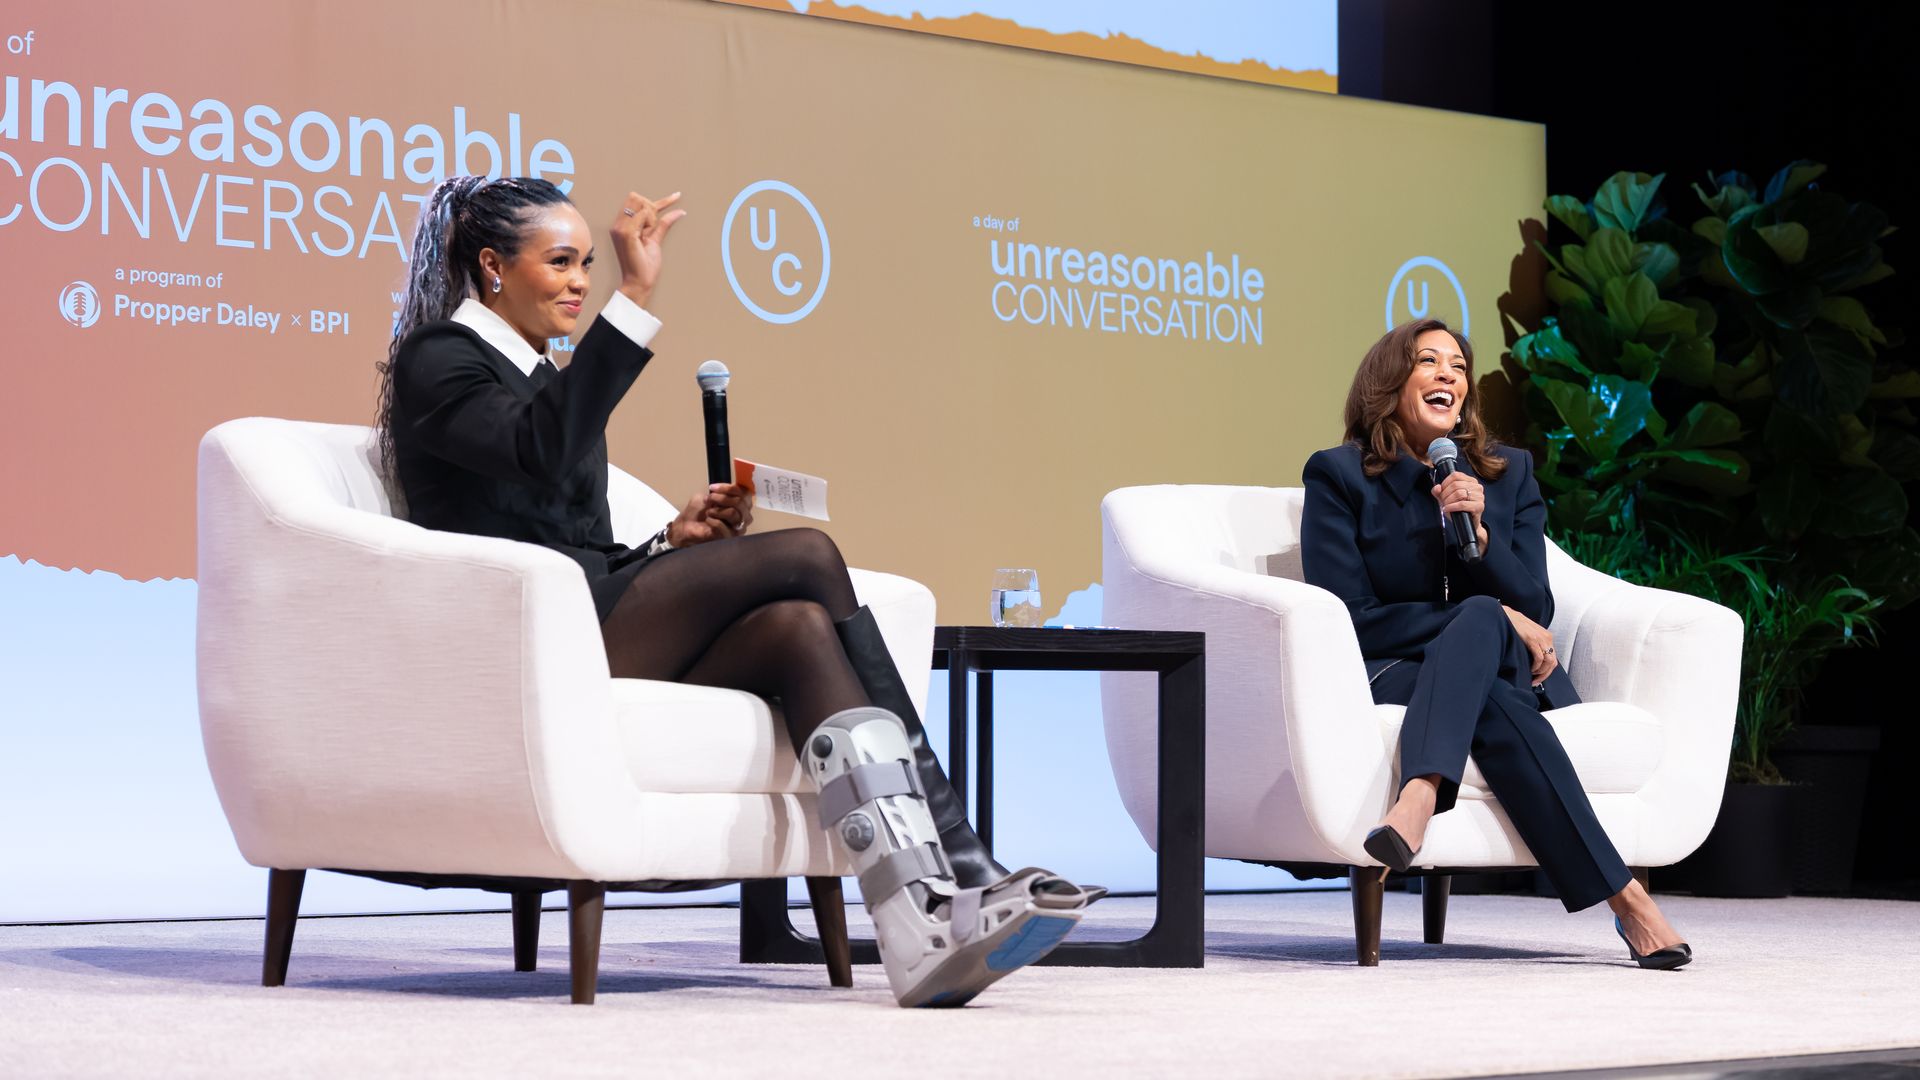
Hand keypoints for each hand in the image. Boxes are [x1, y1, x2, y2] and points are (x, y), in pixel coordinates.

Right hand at [610, 191, 685, 308]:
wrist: (639, 282)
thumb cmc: (645, 266)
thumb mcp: (656, 240)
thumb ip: (663, 224)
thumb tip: (679, 211)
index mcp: (622, 226)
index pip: (635, 200)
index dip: (653, 204)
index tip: (668, 208)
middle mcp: (618, 225)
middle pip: (636, 197)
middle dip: (650, 209)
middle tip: (651, 230)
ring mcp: (620, 228)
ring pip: (641, 205)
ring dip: (651, 218)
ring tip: (647, 236)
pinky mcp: (626, 233)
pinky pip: (643, 215)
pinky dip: (650, 224)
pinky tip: (645, 237)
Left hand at [666, 483, 753, 546]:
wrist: (686, 526)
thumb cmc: (697, 511)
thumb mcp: (707, 495)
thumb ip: (721, 493)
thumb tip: (727, 495)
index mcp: (740, 503)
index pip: (745, 492)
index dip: (729, 488)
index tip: (712, 488)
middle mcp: (742, 514)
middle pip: (740, 502)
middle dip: (722, 498)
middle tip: (710, 499)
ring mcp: (738, 527)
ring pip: (733, 513)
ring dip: (717, 510)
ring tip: (708, 512)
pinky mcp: (729, 537)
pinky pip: (724, 526)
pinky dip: (713, 521)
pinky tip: (708, 521)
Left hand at [1431, 471, 1489, 550]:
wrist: (1466, 524)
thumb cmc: (1457, 509)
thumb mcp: (1446, 498)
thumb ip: (1439, 492)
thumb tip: (1437, 488)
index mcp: (1471, 481)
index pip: (1455, 475)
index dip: (1445, 483)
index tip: (1441, 491)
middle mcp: (1477, 486)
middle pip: (1456, 485)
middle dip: (1445, 494)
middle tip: (1443, 502)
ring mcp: (1480, 496)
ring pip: (1459, 493)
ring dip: (1448, 501)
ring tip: (1446, 506)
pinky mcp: (1479, 506)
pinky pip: (1462, 504)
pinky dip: (1452, 507)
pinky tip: (1447, 509)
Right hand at [1503, 604, 1557, 684]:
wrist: (1506, 615)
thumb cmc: (1515, 626)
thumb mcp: (1529, 635)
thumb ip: (1535, 645)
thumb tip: (1535, 662)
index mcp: (1547, 637)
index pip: (1553, 659)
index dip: (1547, 672)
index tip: (1538, 679)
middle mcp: (1547, 638)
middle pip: (1553, 662)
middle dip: (1545, 674)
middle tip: (1535, 681)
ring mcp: (1541, 638)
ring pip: (1549, 662)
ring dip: (1541, 672)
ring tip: (1531, 675)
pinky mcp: (1532, 639)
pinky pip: (1540, 657)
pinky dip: (1536, 666)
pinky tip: (1530, 669)